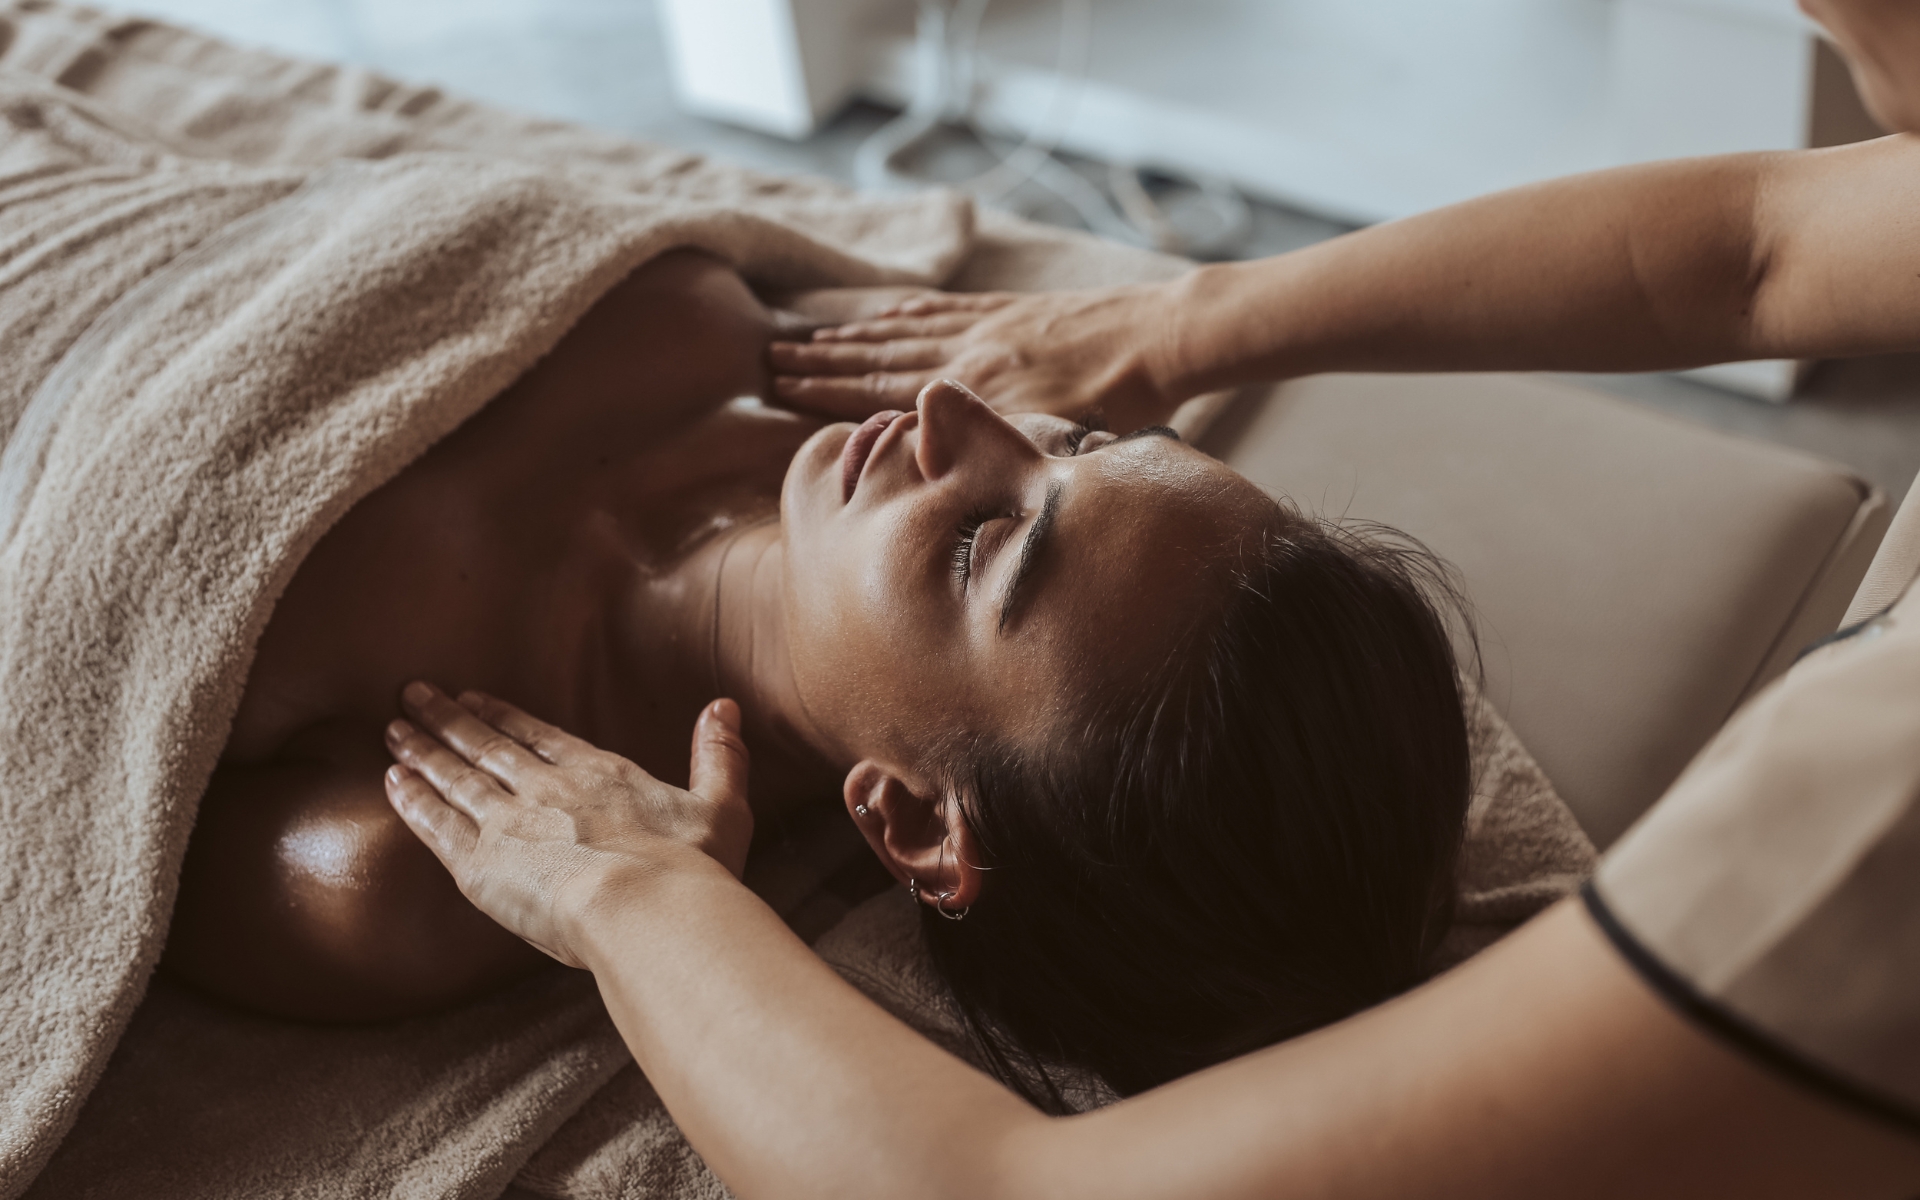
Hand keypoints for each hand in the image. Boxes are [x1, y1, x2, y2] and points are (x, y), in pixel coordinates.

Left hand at [383, 684, 752, 969]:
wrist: (647, 908)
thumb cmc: (691, 869)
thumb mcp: (723, 807)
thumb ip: (720, 756)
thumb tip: (725, 707)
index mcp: (599, 773)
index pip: (539, 737)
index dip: (503, 716)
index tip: (474, 697)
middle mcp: (547, 788)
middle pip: (487, 746)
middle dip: (449, 719)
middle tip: (413, 695)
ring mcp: (510, 822)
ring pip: (456, 778)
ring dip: (422, 751)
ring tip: (393, 730)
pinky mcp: (481, 864)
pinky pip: (437, 825)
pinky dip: (413, 801)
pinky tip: (394, 782)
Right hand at [768, 286, 1180, 429]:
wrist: (1165, 337)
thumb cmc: (1122, 401)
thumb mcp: (1056, 443)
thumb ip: (994, 453)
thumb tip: (934, 471)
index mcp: (974, 390)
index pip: (883, 390)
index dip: (828, 391)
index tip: (779, 386)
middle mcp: (969, 352)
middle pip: (879, 356)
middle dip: (821, 362)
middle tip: (768, 361)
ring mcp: (988, 325)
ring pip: (903, 329)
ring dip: (851, 335)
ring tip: (806, 336)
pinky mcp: (1011, 309)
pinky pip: (944, 308)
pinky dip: (905, 311)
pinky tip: (885, 310)